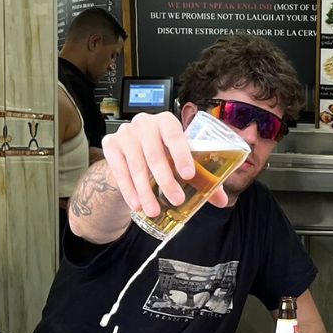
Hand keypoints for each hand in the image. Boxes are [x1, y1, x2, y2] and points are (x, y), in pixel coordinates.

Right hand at [101, 111, 228, 218]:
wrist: (132, 153)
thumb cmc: (164, 156)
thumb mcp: (182, 162)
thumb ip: (202, 179)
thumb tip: (222, 201)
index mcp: (167, 122)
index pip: (175, 135)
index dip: (182, 155)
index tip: (189, 175)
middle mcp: (145, 123)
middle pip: (155, 154)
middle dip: (165, 180)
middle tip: (176, 200)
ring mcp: (125, 133)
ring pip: (136, 165)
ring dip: (146, 191)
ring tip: (154, 211)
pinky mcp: (110, 145)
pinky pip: (119, 171)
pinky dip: (128, 190)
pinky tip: (137, 204)